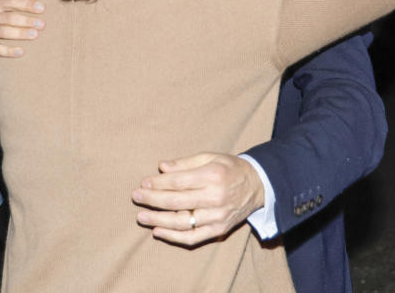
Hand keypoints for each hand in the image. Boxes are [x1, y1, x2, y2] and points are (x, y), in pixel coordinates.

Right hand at [0, 0, 44, 74]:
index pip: (11, 1)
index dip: (27, 4)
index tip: (42, 7)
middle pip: (9, 17)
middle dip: (27, 20)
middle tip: (42, 24)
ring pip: (4, 32)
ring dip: (20, 33)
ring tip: (35, 34)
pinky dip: (8, 51)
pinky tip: (21, 52)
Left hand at [132, 153, 263, 245]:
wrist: (258, 185)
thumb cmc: (229, 168)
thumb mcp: (210, 157)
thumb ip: (185, 163)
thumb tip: (161, 167)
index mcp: (212, 176)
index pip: (178, 182)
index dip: (158, 183)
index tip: (143, 183)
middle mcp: (215, 197)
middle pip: (177, 202)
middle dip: (153, 200)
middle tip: (136, 197)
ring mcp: (217, 216)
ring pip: (182, 222)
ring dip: (158, 220)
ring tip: (141, 216)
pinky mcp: (219, 230)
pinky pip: (193, 237)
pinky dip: (173, 237)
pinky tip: (158, 231)